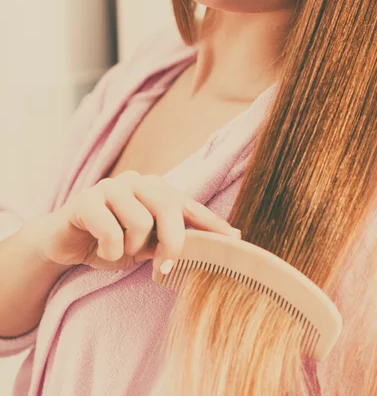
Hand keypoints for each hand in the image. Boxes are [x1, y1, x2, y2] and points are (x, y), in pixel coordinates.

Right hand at [33, 170, 240, 273]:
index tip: (236, 241)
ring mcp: (112, 186)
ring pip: (139, 221)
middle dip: (172, 243)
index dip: (212, 223)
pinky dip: (110, 251)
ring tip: (120, 250)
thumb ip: (174, 241)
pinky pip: (111, 231)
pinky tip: (101, 250)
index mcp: (156, 190)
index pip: (191, 205)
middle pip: (168, 208)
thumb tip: (217, 247)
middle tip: (164, 269)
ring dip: (131, 248)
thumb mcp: (147, 245)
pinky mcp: (87, 199)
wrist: (66, 241)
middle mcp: (138, 181)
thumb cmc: (112, 240)